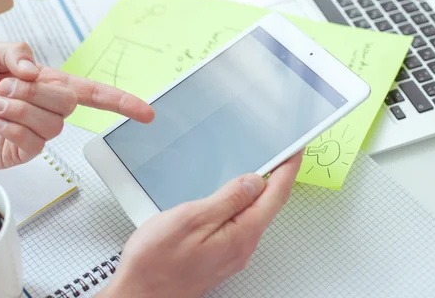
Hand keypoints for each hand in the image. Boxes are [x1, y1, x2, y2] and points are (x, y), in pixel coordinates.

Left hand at [0, 42, 154, 168]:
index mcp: (49, 84)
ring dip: (19, 109)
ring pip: (51, 123)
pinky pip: (32, 142)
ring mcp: (38, 133)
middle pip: (69, 103)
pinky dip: (11, 128)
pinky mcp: (23, 152)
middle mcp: (49, 109)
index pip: (93, 93)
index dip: (121, 102)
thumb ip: (15, 51)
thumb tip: (35, 69)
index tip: (146, 112)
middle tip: (4, 89)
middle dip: (34, 92)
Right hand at [97, 152, 301, 297]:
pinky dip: (243, 207)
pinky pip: (240, 226)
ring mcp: (231, 255)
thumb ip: (227, 199)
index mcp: (240, 235)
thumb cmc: (156, 262)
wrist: (139, 294)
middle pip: (268, 206)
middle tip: (282, 155)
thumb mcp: (191, 219)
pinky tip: (234, 199)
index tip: (295, 151)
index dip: (288, 169)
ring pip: (254, 216)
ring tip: (261, 170)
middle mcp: (241, 248)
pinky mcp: (218, 258)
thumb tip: (254, 181)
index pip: (275, 196)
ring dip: (260, 193)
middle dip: (278, 179)